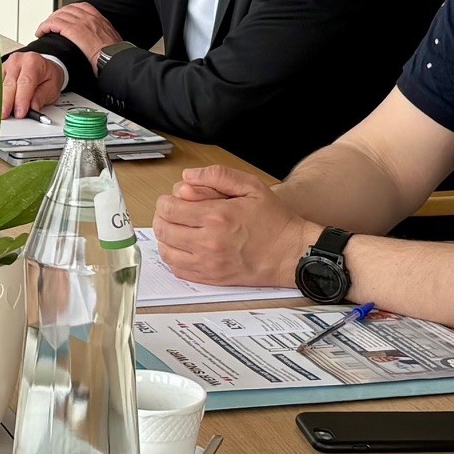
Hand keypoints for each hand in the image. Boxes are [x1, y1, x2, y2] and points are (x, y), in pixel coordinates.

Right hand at [2, 50, 64, 118]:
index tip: (19, 113)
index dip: (21, 99)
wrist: (43, 67)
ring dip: (0, 100)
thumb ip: (41, 98)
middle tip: (5, 115)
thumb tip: (31, 108)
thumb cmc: (48, 76)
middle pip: (9, 84)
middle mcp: (17, 61)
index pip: (25, 82)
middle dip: (6, 102)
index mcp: (32, 62)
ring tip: (2, 113)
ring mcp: (6, 65)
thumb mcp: (52, 87)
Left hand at [38, 1, 124, 66]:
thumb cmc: (114, 54)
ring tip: (44, 29)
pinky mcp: (73, 30)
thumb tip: (99, 42)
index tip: (64, 16)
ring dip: (48, 21)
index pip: (80, 7)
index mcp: (99, 19)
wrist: (115, 58)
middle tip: (50, 24)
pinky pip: (54, 24)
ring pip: (58, 15)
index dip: (69, 11)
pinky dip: (45, 26)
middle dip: (56, 16)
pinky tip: (41, 32)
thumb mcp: (112, 39)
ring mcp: (81, 23)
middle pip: (67, 9)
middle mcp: (89, 17)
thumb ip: (103, 36)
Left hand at [150, 163, 314, 287]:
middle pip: (164, 230)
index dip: (165, 202)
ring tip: (175, 230)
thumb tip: (188, 176)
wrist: (290, 252)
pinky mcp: (212, 278)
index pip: (169, 209)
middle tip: (171, 213)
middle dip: (162, 218)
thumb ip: (218, 175)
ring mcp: (209, 263)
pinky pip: (178, 270)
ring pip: (167, 252)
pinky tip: (182, 248)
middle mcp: (210, 242)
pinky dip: (174, 258)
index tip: (171, 200)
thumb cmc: (274, 220)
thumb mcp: (251, 186)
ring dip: (165, 238)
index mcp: (217, 216)